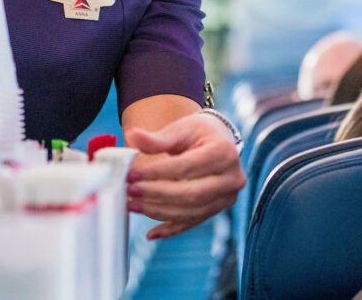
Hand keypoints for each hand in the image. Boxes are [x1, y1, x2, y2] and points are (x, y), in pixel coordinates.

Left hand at [123, 113, 245, 239]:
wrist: (218, 141)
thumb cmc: (198, 133)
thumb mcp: (180, 130)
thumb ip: (156, 138)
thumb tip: (131, 135)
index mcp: (223, 152)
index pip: (185, 167)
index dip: (156, 173)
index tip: (132, 175)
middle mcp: (231, 178)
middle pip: (190, 194)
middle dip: (156, 194)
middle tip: (131, 191)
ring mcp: (226, 197)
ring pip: (190, 212)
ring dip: (158, 211)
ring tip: (133, 205)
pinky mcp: (218, 209)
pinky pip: (192, 222)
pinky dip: (170, 228)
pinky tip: (151, 233)